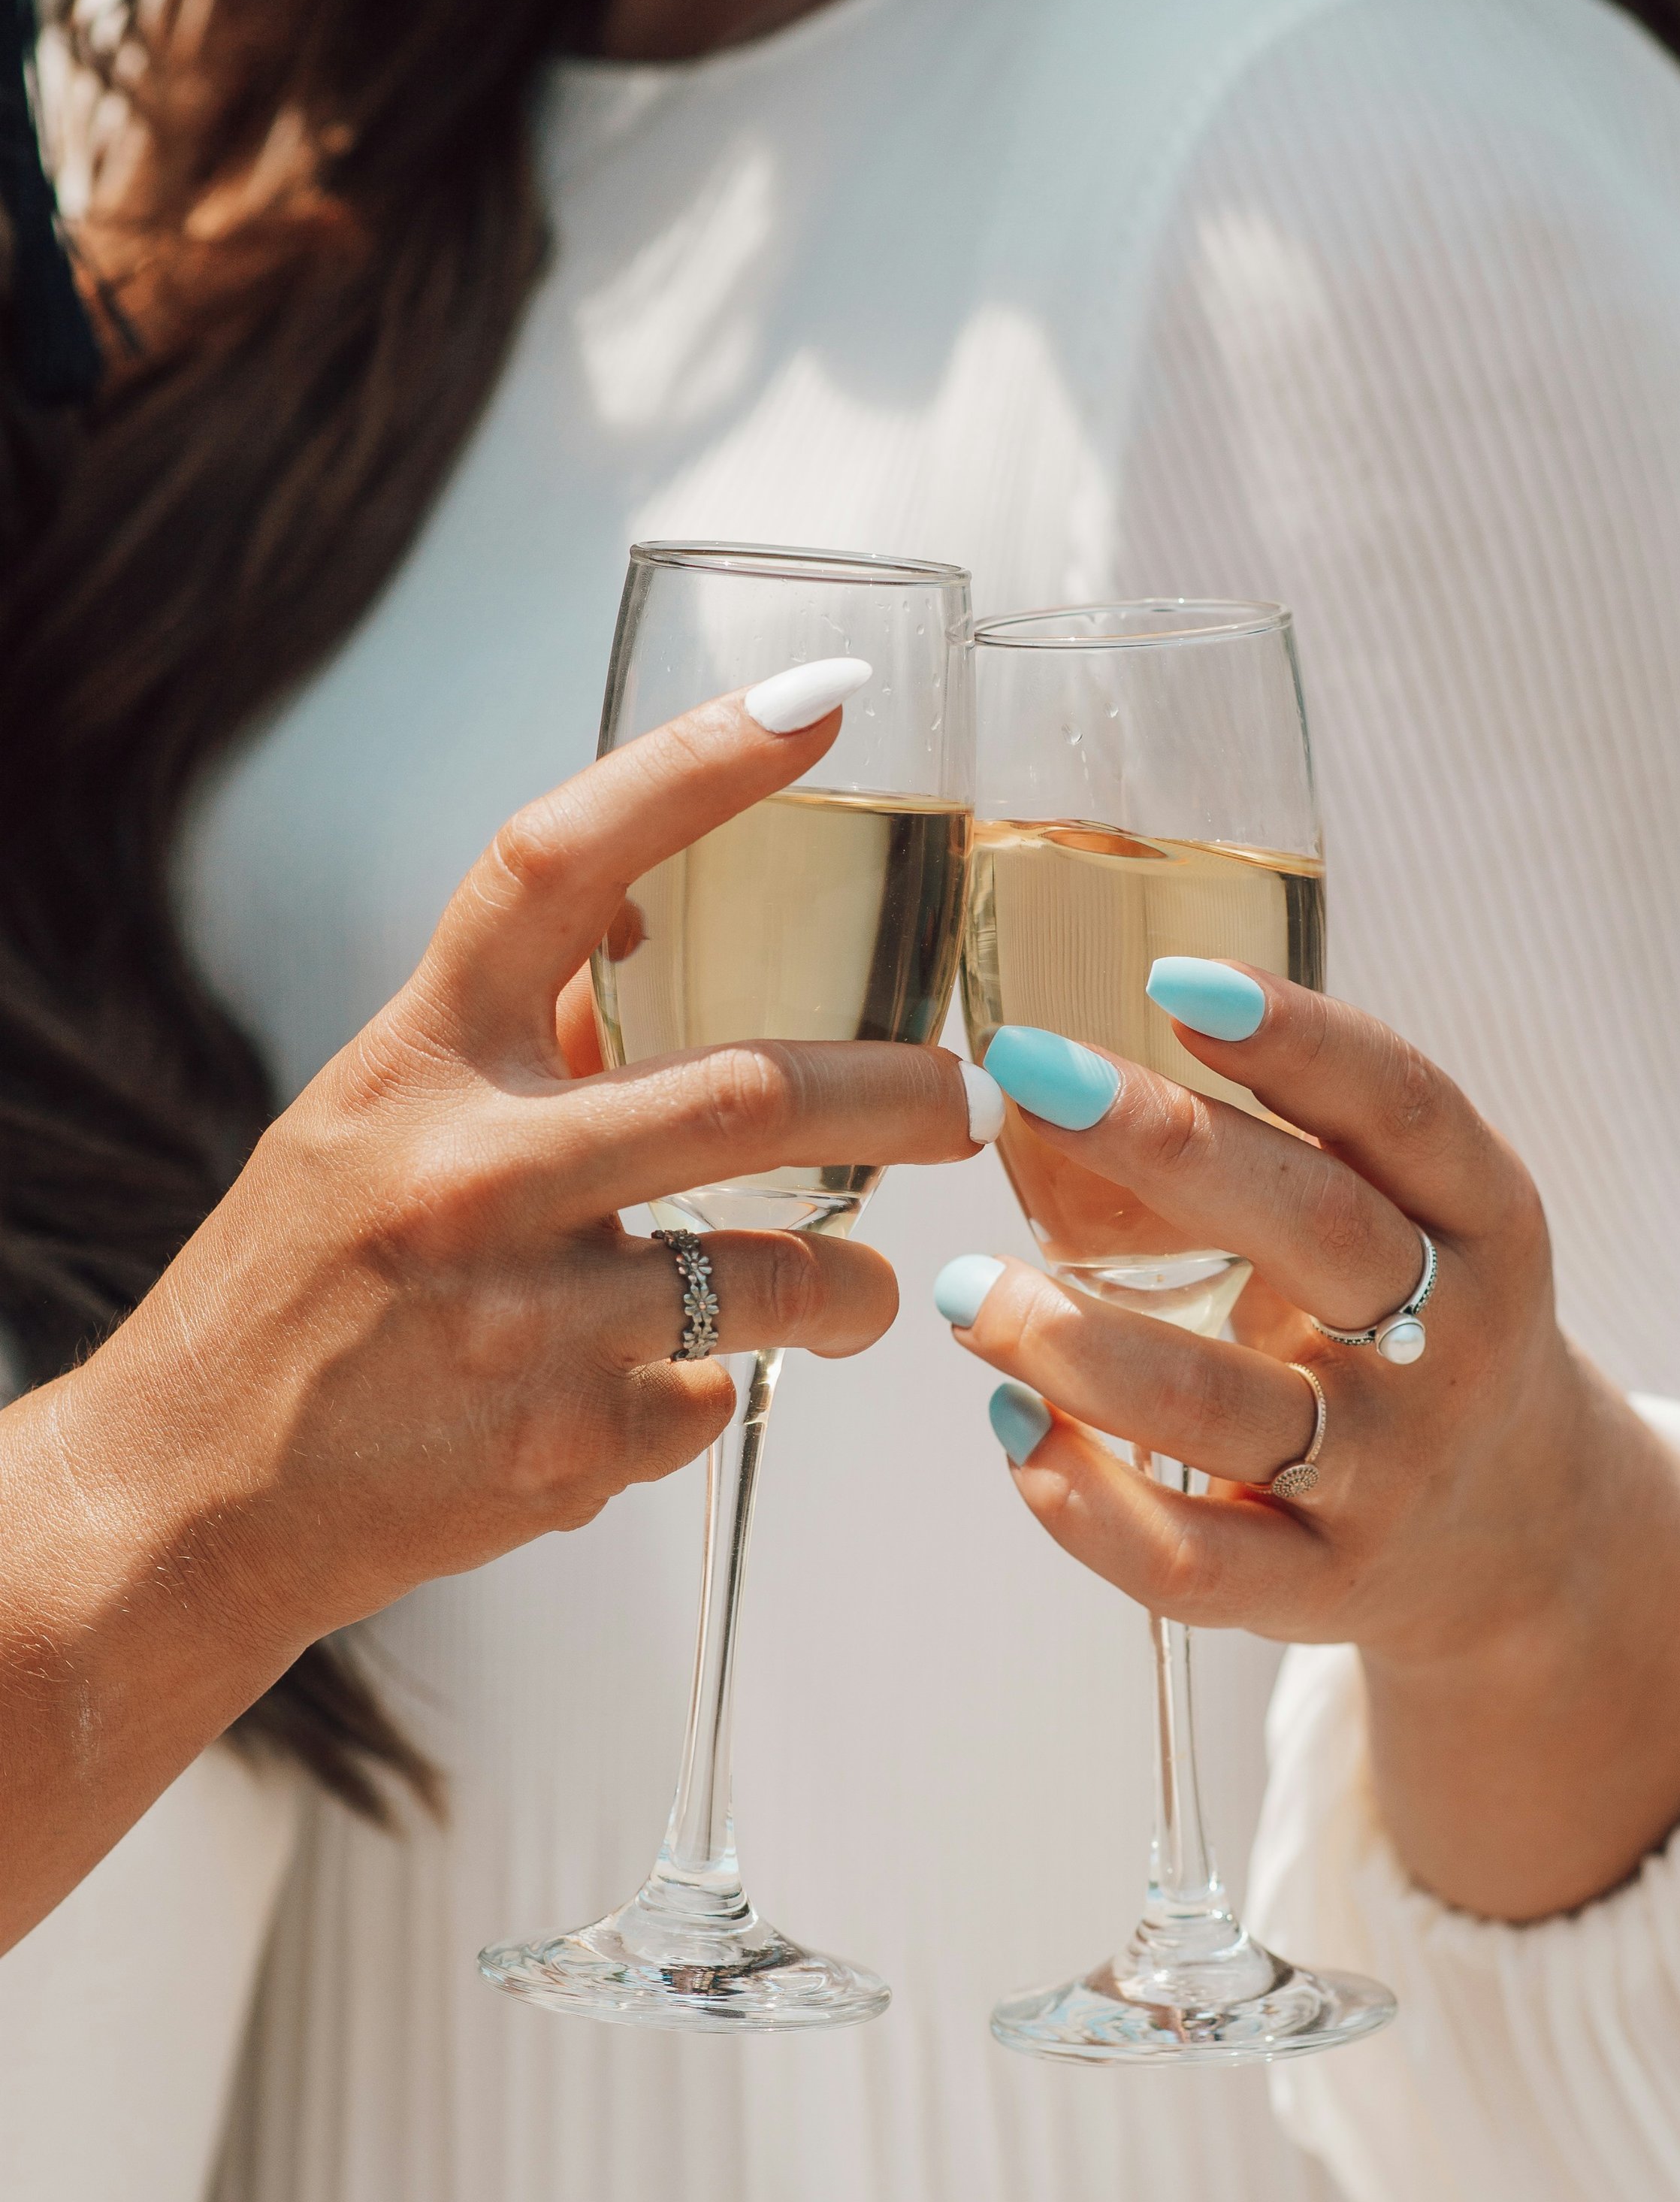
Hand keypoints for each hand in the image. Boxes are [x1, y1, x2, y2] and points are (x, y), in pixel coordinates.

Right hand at [0, 683, 989, 1943]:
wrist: (187, 1496)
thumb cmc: (291, 1295)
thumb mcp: (372, 1126)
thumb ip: (511, 1044)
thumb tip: (644, 936)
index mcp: (417, 1062)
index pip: (560, 863)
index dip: (697, 769)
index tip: (819, 705)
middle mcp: (469, 1175)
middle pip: (755, 1093)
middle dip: (903, 1096)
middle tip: (970, 1101)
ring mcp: (520, 1323)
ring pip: (780, 1276)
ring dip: (854, 1287)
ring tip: (864, 1293)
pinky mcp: (563, 1452)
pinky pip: (714, 1397)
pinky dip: (714, 1391)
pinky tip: (663, 1394)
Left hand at [937, 965, 1679, 1919]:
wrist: (1520, 1537)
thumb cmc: (1417, 1326)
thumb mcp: (1419, 1219)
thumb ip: (1304, 1138)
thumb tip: (1073, 1046)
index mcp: (1485, 1224)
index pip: (1407, 1112)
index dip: (1301, 1040)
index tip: (1175, 976)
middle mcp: (1454, 1347)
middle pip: (1318, 1236)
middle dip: (1167, 1148)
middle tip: (1026, 1076)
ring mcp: (1389, 1479)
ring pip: (1224, 1411)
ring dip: (1075, 1346)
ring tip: (964, 1290)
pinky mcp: (1321, 1589)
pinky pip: (1192, 1559)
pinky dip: (1084, 1501)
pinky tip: (1009, 1428)